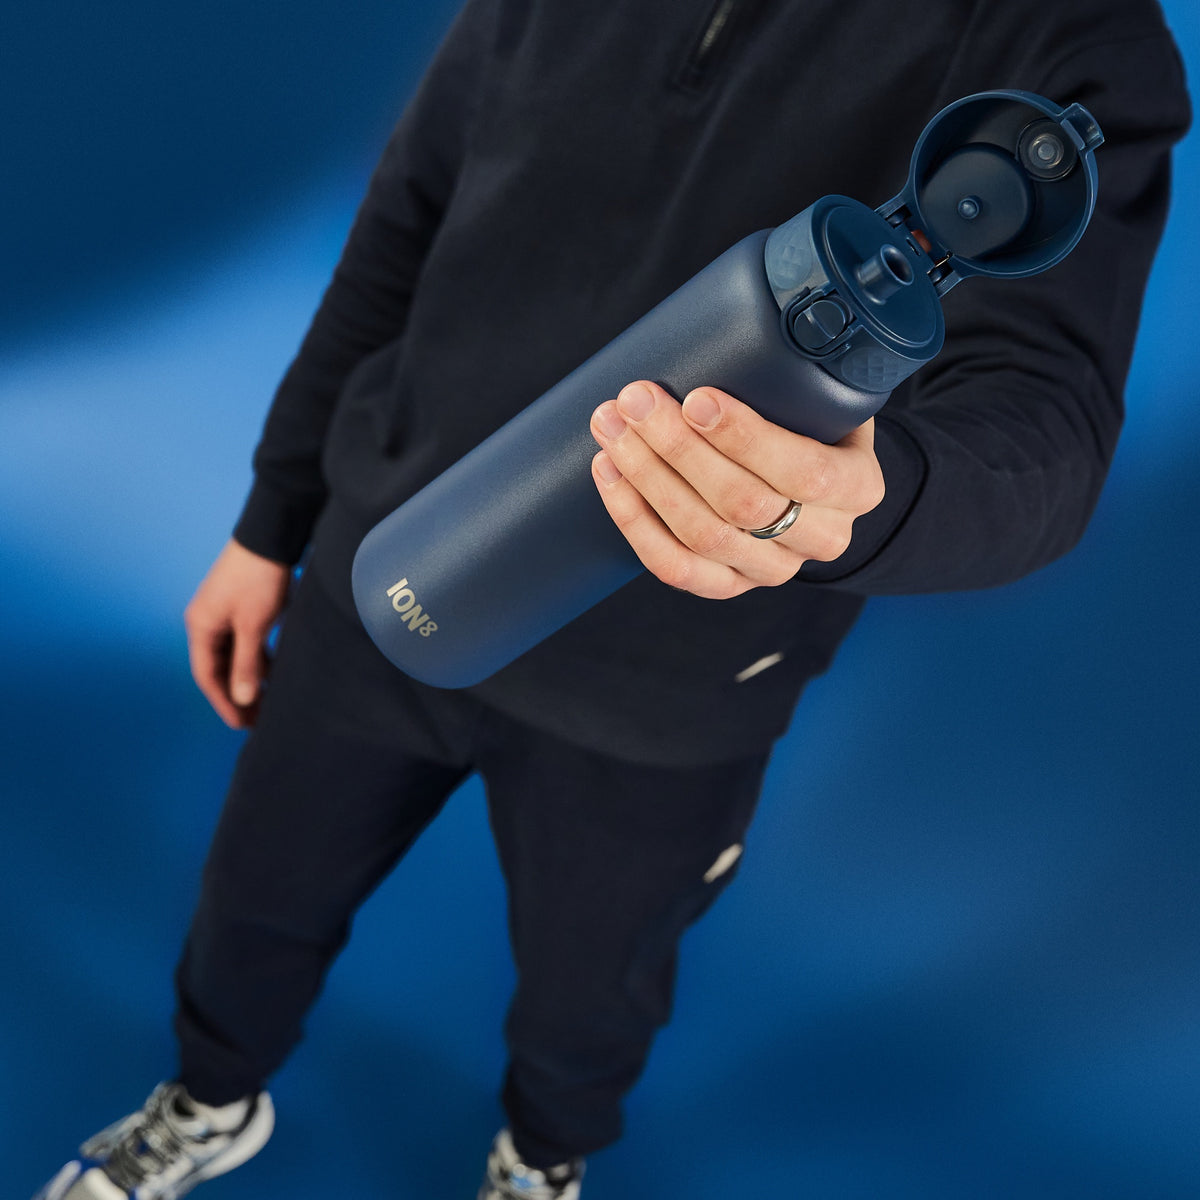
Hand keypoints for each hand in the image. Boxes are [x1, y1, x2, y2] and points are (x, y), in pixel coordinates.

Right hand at [184, 539, 291, 728]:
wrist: (271, 536)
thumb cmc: (259, 579)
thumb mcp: (254, 625)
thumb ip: (248, 664)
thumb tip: (243, 698)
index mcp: (201, 627)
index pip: (208, 676)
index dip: (224, 703)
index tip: (241, 724)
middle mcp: (206, 622)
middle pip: (219, 669)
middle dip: (236, 695)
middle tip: (257, 720)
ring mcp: (222, 614)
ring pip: (233, 657)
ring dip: (248, 680)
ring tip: (266, 703)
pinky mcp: (240, 608)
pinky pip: (245, 643)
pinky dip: (257, 660)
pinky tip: (273, 676)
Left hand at [589, 381, 884, 598]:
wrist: (814, 480)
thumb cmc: (811, 422)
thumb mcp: (827, 394)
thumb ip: (804, 373)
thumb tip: (745, 322)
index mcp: (857, 487)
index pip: (803, 472)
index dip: (744, 438)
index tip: (695, 398)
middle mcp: (822, 537)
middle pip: (742, 505)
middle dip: (677, 448)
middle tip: (635, 401)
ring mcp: (774, 569)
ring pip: (702, 536)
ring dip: (646, 479)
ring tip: (612, 429)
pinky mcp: (730, 585)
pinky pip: (676, 568)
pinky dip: (634, 522)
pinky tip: (610, 477)